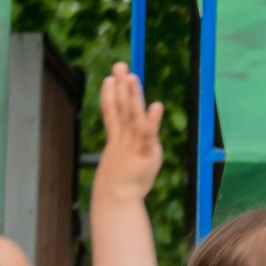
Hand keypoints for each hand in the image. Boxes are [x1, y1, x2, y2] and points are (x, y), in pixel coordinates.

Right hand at [95, 64, 165, 199]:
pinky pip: (149, 135)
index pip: (113, 113)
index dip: (111, 95)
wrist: (117, 200)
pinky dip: (152, 121)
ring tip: (132, 77)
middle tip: (119, 66)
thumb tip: (124, 154)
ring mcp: (134, 145)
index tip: (109, 79)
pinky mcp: (145, 153)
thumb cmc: (121, 185)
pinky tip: (156, 106)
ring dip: (132, 97)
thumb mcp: (123, 163)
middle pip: (122, 108)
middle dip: (121, 87)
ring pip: (133, 117)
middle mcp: (125, 139)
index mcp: (119, 140)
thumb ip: (124, 150)